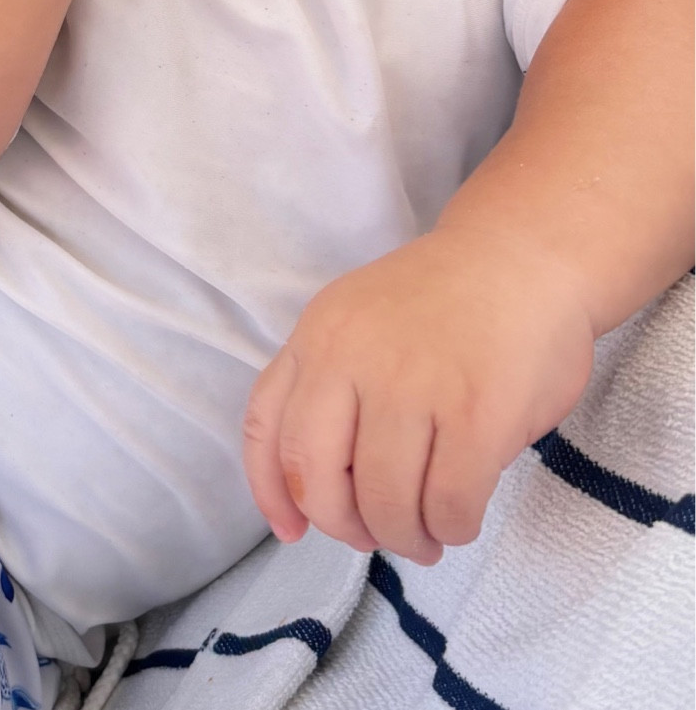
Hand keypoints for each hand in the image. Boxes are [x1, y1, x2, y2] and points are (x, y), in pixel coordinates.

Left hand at [243, 229, 594, 564]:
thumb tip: (316, 492)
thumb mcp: (359, 320)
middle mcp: (353, 356)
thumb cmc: (444, 301)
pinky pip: (448, 504)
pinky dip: (452, 527)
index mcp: (319, 335)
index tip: (292, 532)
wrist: (524, 253)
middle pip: (317, 480)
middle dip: (346, 527)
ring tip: (428, 533)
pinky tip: (461, 516)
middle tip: (379, 534)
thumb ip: (331, 386)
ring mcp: (414, 384)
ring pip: (385, 502)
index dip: (272, 493)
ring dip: (407, 536)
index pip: (267, 426)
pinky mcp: (475, 413)